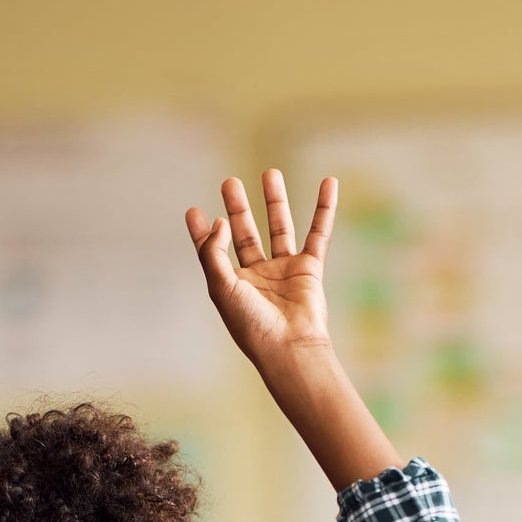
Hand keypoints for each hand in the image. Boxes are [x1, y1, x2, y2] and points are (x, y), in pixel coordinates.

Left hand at [185, 170, 336, 372]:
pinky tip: (328, 184)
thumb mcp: (221, 287)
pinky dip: (324, 208)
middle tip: (229, 182)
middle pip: (245, 234)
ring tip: (269, 173)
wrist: (289, 347)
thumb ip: (214, 252)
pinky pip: (318, 233)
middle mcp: (257, 276)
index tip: (193, 210)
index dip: (202, 232)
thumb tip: (219, 220)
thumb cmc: (252, 325)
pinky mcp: (310, 269)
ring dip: (274, 201)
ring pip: (279, 228)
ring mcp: (284, 271)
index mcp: (232, 284)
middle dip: (237, 208)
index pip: (213, 251)